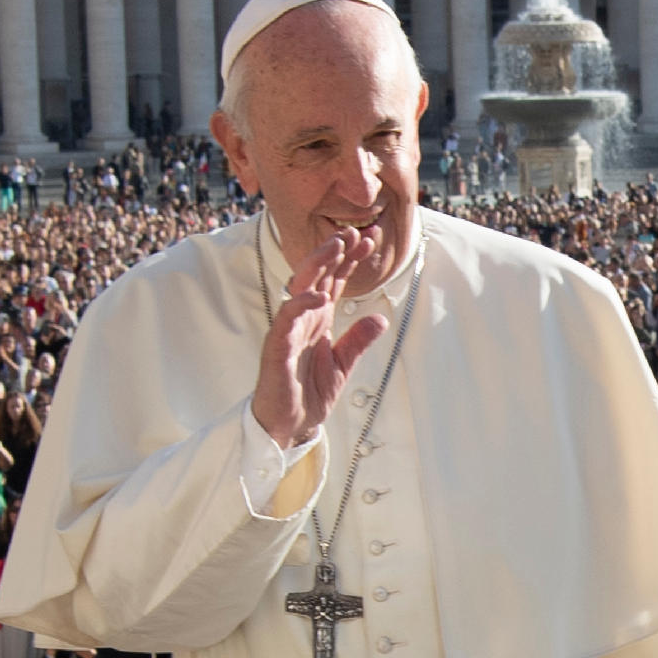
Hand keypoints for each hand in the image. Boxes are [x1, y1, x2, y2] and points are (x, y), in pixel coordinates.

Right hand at [252, 217, 392, 447]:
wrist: (290, 425)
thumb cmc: (308, 393)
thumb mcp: (342, 364)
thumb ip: (359, 340)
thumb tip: (381, 318)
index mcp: (318, 319)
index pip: (334, 280)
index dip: (350, 258)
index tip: (371, 239)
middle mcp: (302, 318)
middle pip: (317, 274)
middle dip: (335, 251)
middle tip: (355, 232)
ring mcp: (288, 329)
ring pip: (300, 286)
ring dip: (318, 264)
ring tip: (338, 246)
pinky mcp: (277, 346)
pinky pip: (287, 319)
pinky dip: (302, 304)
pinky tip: (320, 294)